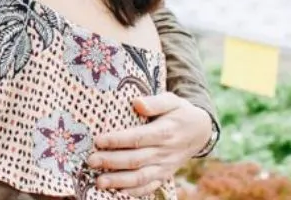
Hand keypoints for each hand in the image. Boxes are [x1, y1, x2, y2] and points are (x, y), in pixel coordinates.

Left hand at [87, 93, 211, 196]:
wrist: (200, 131)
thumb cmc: (180, 112)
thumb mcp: (172, 101)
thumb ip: (155, 102)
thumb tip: (137, 103)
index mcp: (165, 132)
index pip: (138, 138)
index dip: (118, 140)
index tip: (98, 140)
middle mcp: (164, 152)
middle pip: (135, 160)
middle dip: (111, 162)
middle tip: (91, 161)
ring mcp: (164, 167)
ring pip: (140, 177)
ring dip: (119, 181)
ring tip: (99, 182)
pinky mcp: (164, 175)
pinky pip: (149, 187)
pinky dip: (134, 192)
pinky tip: (117, 192)